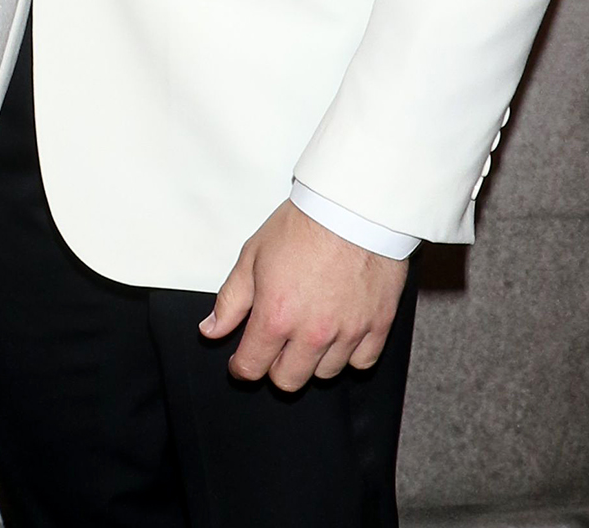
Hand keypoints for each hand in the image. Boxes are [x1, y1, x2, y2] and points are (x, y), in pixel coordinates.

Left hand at [201, 199, 408, 390]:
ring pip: (325, 374)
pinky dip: (349, 354)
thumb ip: (231, 301)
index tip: (243, 360)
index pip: (252, 368)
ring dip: (313, 359)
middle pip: (288, 381)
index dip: (242, 366)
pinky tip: (340, 333)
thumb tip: (211, 331)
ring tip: (309, 330)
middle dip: (275, 367)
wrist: (351, 208)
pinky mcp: (377, 326)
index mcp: (276, 316)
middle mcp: (312, 333)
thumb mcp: (252, 256)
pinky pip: (361, 362)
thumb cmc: (302, 225)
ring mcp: (347, 333)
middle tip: (276, 344)